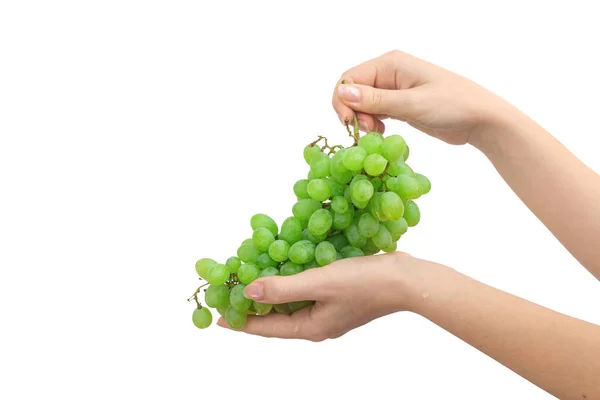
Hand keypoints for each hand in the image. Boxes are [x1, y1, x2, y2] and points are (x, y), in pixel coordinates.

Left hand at [217, 252, 431, 340]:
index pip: (266, 328)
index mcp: (311, 327)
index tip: (217, 316)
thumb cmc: (365, 283)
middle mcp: (318, 323)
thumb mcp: (319, 283)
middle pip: (276, 317)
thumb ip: (282, 288)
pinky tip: (286, 267)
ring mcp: (329, 311)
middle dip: (253, 306)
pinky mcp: (339, 297)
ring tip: (252, 279)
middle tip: (230, 294)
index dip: (240, 321)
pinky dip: (291, 282)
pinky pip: (306, 293)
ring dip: (271, 292)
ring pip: (291, 303)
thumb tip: (248, 293)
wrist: (406, 279)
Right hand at [332, 50, 509, 145]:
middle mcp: (389, 73)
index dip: (343, 101)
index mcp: (390, 64)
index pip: (350, 78)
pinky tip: (383, 133)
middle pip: (353, 91)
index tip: (350, 124)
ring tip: (377, 133)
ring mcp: (394, 89)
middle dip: (354, 113)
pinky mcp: (400, 105)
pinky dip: (373, 123)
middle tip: (369, 131)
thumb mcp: (412, 103)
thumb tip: (343, 92)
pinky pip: (375, 112)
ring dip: (363, 120)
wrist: (481, 119)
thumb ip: (376, 99)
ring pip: (362, 104)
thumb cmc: (452, 105)